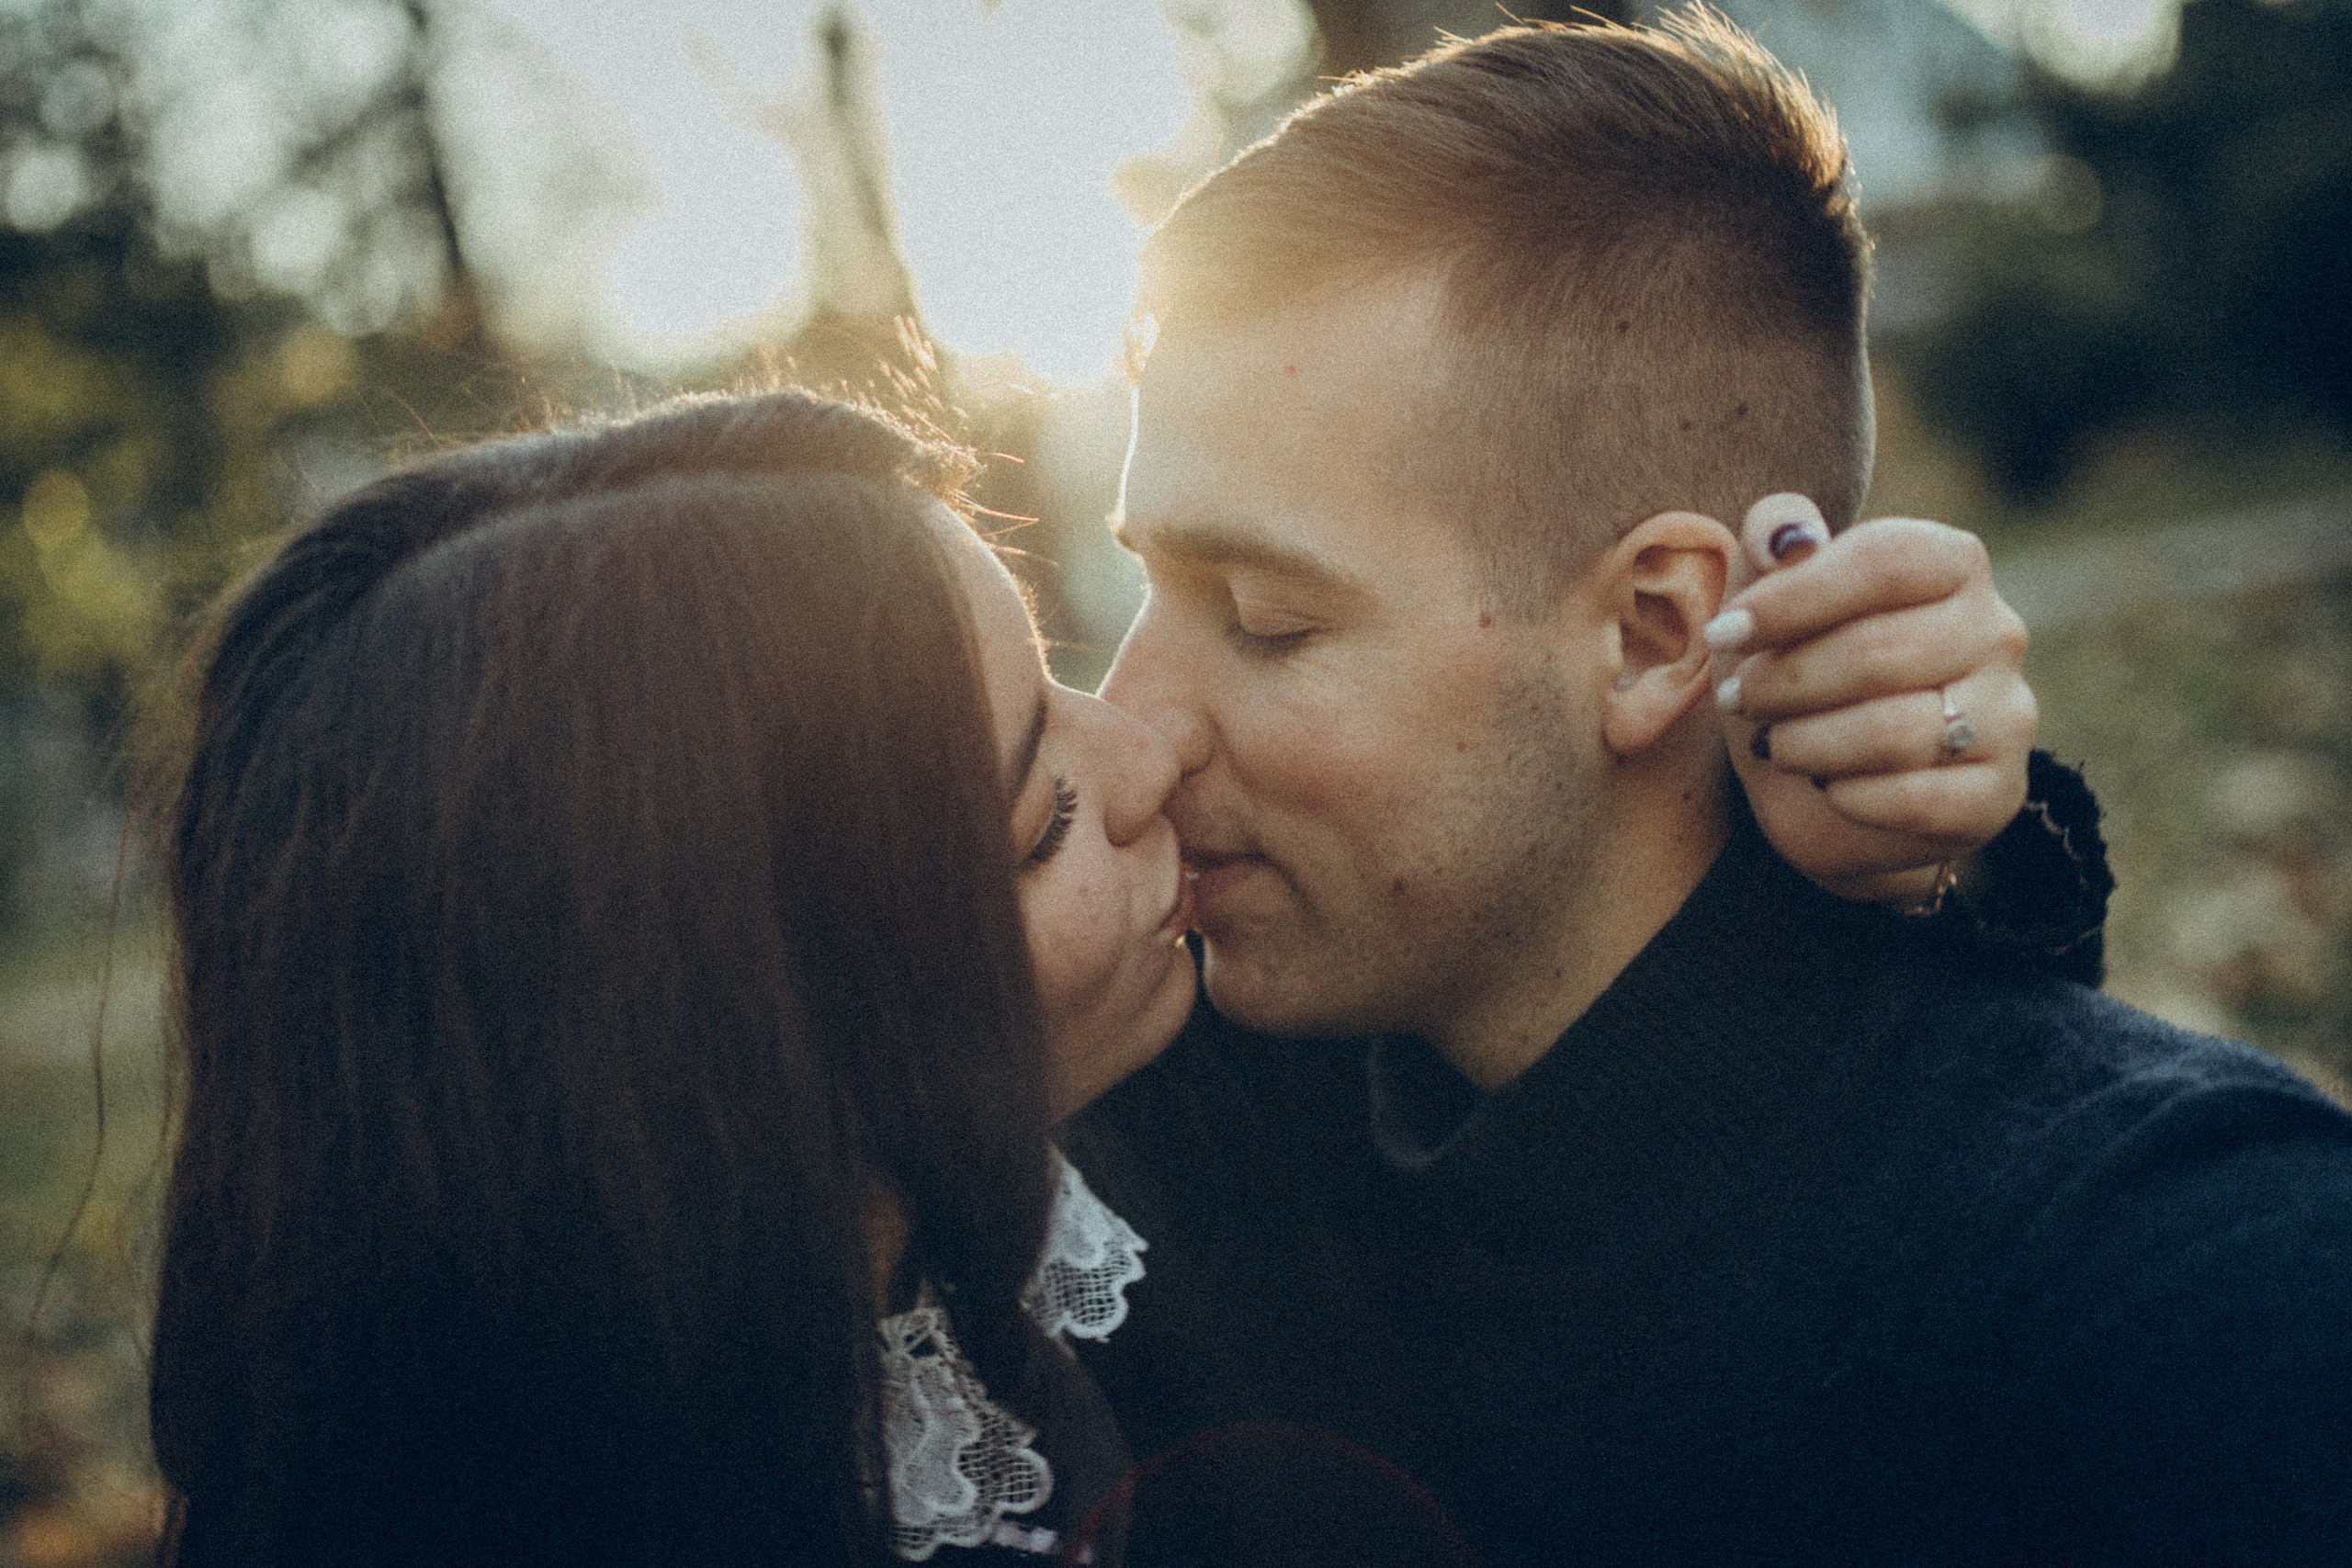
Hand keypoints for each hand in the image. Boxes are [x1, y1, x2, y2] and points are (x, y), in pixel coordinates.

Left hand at [1706, 495, 2033, 905]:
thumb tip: (1787, 537)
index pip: (1884, 560)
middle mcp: (1996, 631)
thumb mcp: (1766, 596)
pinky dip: (1847, 798)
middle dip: (1785, 682)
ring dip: (1806, 743)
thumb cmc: (1796, 668)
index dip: (1793, 598)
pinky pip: (1913, 800)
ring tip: (1773, 742)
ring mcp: (2007, 715)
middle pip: (1879, 651)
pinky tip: (1825, 787)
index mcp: (1951, 563)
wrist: (1820, 783)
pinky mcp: (1996, 794)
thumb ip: (1772, 536)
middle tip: (1739, 699)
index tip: (1725, 633)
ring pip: (1893, 733)